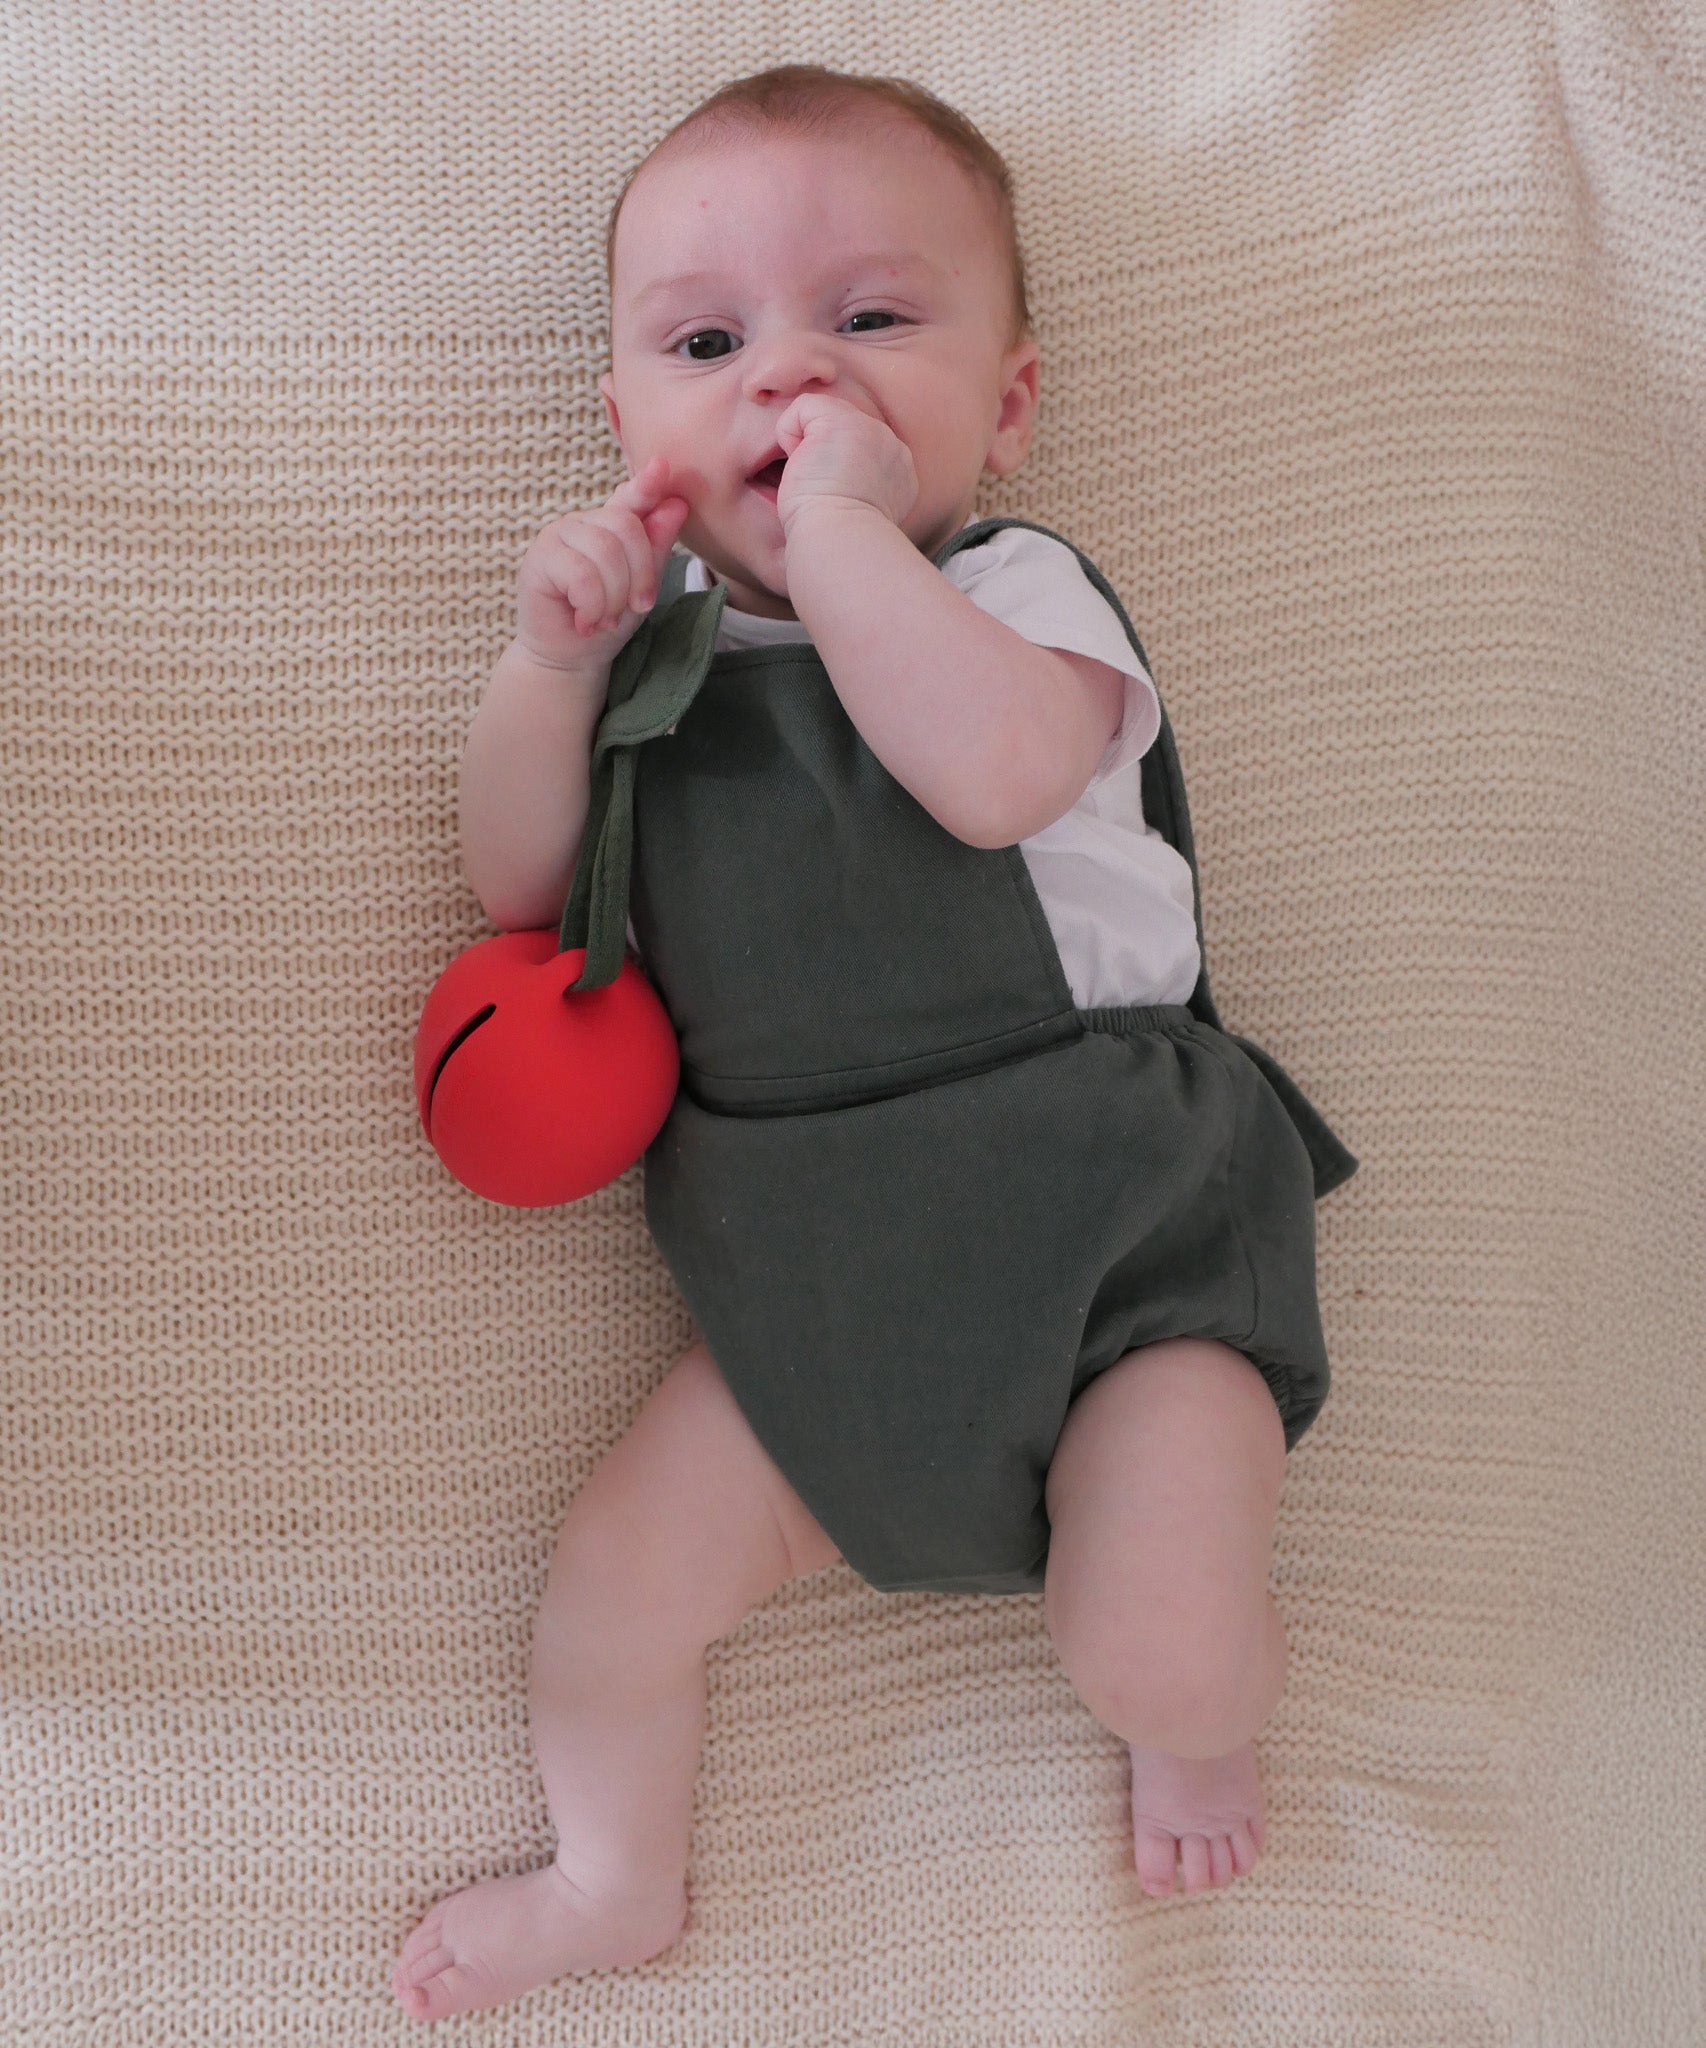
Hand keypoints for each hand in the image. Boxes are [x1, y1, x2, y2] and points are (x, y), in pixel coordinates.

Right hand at [514, 455, 690, 673]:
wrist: (572, 657)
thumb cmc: (608, 620)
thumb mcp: (642, 586)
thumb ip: (656, 546)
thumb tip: (676, 503)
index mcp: (611, 525)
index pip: (631, 498)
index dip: (647, 483)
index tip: (662, 466)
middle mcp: (584, 522)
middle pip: (625, 527)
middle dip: (639, 576)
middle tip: (634, 607)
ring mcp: (559, 535)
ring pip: (605, 552)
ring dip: (614, 596)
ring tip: (606, 618)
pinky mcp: (539, 558)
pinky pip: (581, 574)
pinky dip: (592, 605)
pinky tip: (586, 620)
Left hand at [772, 395, 918, 540]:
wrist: (841, 543)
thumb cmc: (839, 541)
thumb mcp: (861, 512)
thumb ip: (859, 488)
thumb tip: (834, 478)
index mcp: (900, 474)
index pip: (858, 452)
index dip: (834, 471)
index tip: (835, 504)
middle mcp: (892, 447)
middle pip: (840, 431)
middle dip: (821, 456)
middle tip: (823, 494)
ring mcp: (870, 429)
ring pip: (821, 418)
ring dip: (806, 451)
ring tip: (815, 483)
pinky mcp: (841, 420)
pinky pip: (801, 409)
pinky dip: (788, 436)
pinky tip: (802, 468)